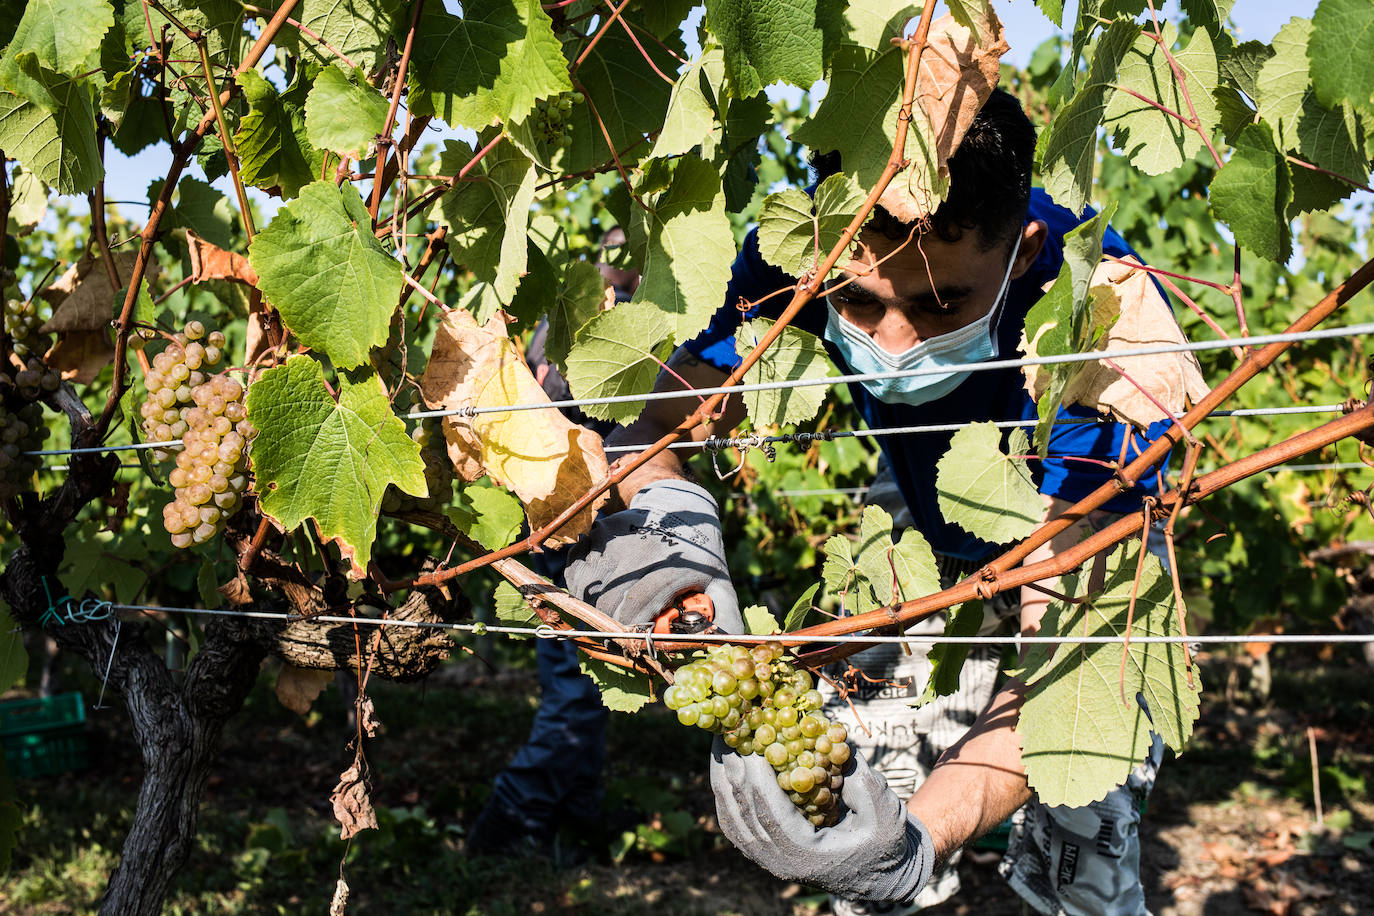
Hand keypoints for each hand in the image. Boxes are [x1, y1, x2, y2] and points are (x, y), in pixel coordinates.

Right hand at [563, 479, 741, 631]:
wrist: (680, 506)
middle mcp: (641, 554)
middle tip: (618, 632)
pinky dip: (581, 583)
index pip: (636, 609)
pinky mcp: (600, 532)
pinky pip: (577, 569)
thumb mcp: (720, 582)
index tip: (629, 642)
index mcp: (672, 570)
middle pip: (608, 603)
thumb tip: (730, 645)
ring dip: (593, 605)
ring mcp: (617, 540)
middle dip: (610, 623)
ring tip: (610, 609)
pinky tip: (600, 586)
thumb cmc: (700, 554)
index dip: (629, 630)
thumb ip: (726, 615)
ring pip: (588, 588)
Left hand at [710, 737, 932, 902]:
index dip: (756, 780)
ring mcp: (768, 859)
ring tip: (719, 740)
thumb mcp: (887, 816)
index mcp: (807, 857)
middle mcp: (780, 862)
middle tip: (725, 731)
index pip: (770, 816)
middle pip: (743, 814)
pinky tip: (724, 765)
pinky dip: (726, 792)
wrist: (879, 875)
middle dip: (731, 770)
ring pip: (732, 818)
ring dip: (723, 777)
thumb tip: (838, 743)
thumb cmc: (884, 844)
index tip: (747, 745)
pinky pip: (735, 821)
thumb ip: (866, 786)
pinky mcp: (763, 851)